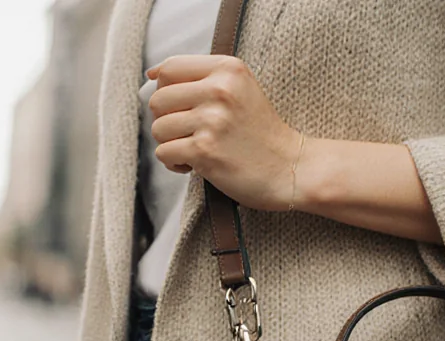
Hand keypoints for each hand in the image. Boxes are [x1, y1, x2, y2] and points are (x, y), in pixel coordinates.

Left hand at [147, 54, 299, 210]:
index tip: (174, 105)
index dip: (163, 88)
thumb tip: (153, 75)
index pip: (170, 68)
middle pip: (158, 99)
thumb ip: (203, 79)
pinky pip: (164, 153)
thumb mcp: (241, 89)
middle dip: (166, 120)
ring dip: (170, 144)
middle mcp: (219, 90)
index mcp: (228, 69)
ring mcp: (212, 121)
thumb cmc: (261, 132)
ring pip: (158, 128)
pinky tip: (194, 165)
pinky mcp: (205, 151)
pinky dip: (175, 163)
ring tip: (194, 148)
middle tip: (188, 132)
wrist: (291, 168)